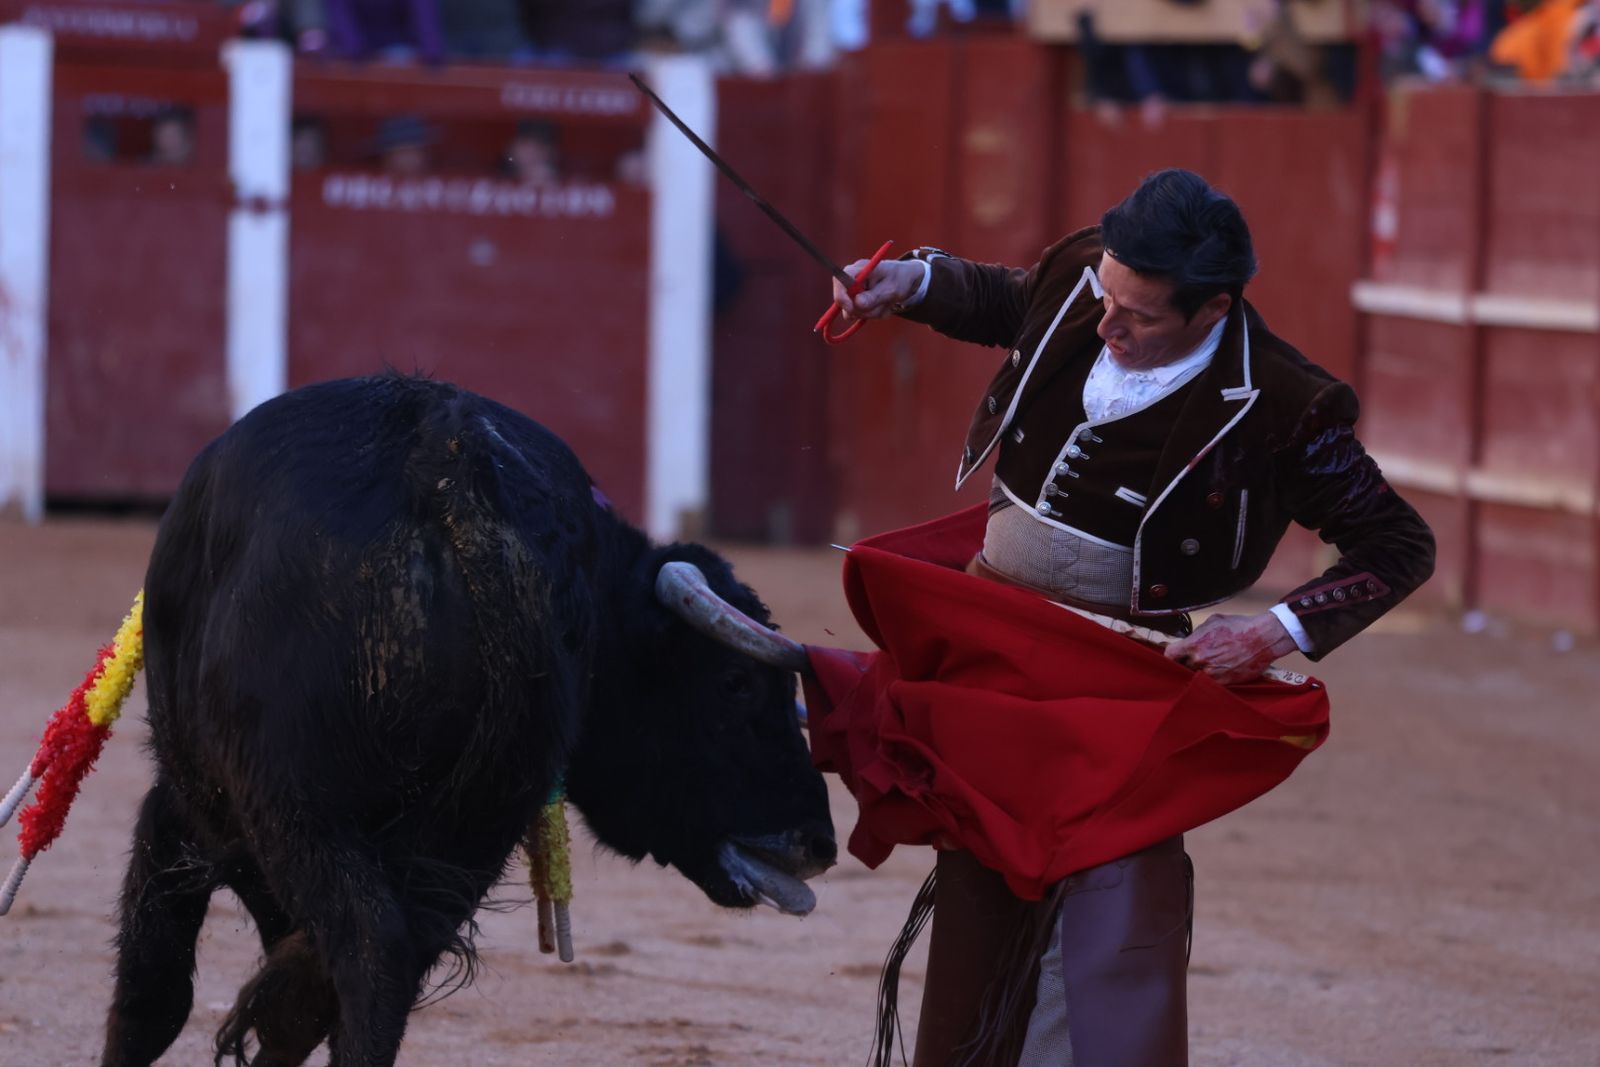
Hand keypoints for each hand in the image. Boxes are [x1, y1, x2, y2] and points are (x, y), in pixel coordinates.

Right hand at [830, 259, 923, 321]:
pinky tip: (884, 305)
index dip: (841, 296)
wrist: (906, 279)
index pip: (839, 280)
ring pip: (855, 312)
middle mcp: (852, 280)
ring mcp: (854, 292)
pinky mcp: (858, 302)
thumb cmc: (899, 278)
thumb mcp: (891, 287)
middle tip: (883, 304)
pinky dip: (874, 313)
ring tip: (887, 302)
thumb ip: (875, 296)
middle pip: (846, 301)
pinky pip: (861, 315)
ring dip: (873, 312)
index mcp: (858, 269)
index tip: (851, 308)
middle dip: (865, 308)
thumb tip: (857, 303)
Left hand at [1164, 611, 1297, 685]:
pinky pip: (1210, 683)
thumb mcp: (1213, 622)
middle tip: (1193, 659)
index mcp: (1194, 644)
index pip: (1170, 655)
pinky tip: (1218, 670)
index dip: (1170, 656)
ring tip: (1209, 664)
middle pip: (1182, 667)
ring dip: (1199, 672)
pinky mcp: (1224, 682)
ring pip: (1195, 676)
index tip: (1174, 656)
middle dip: (1186, 663)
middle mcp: (1200, 660)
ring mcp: (1212, 673)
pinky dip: (1211, 679)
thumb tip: (1189, 640)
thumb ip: (1197, 633)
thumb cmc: (1239, 627)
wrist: (1263, 638)